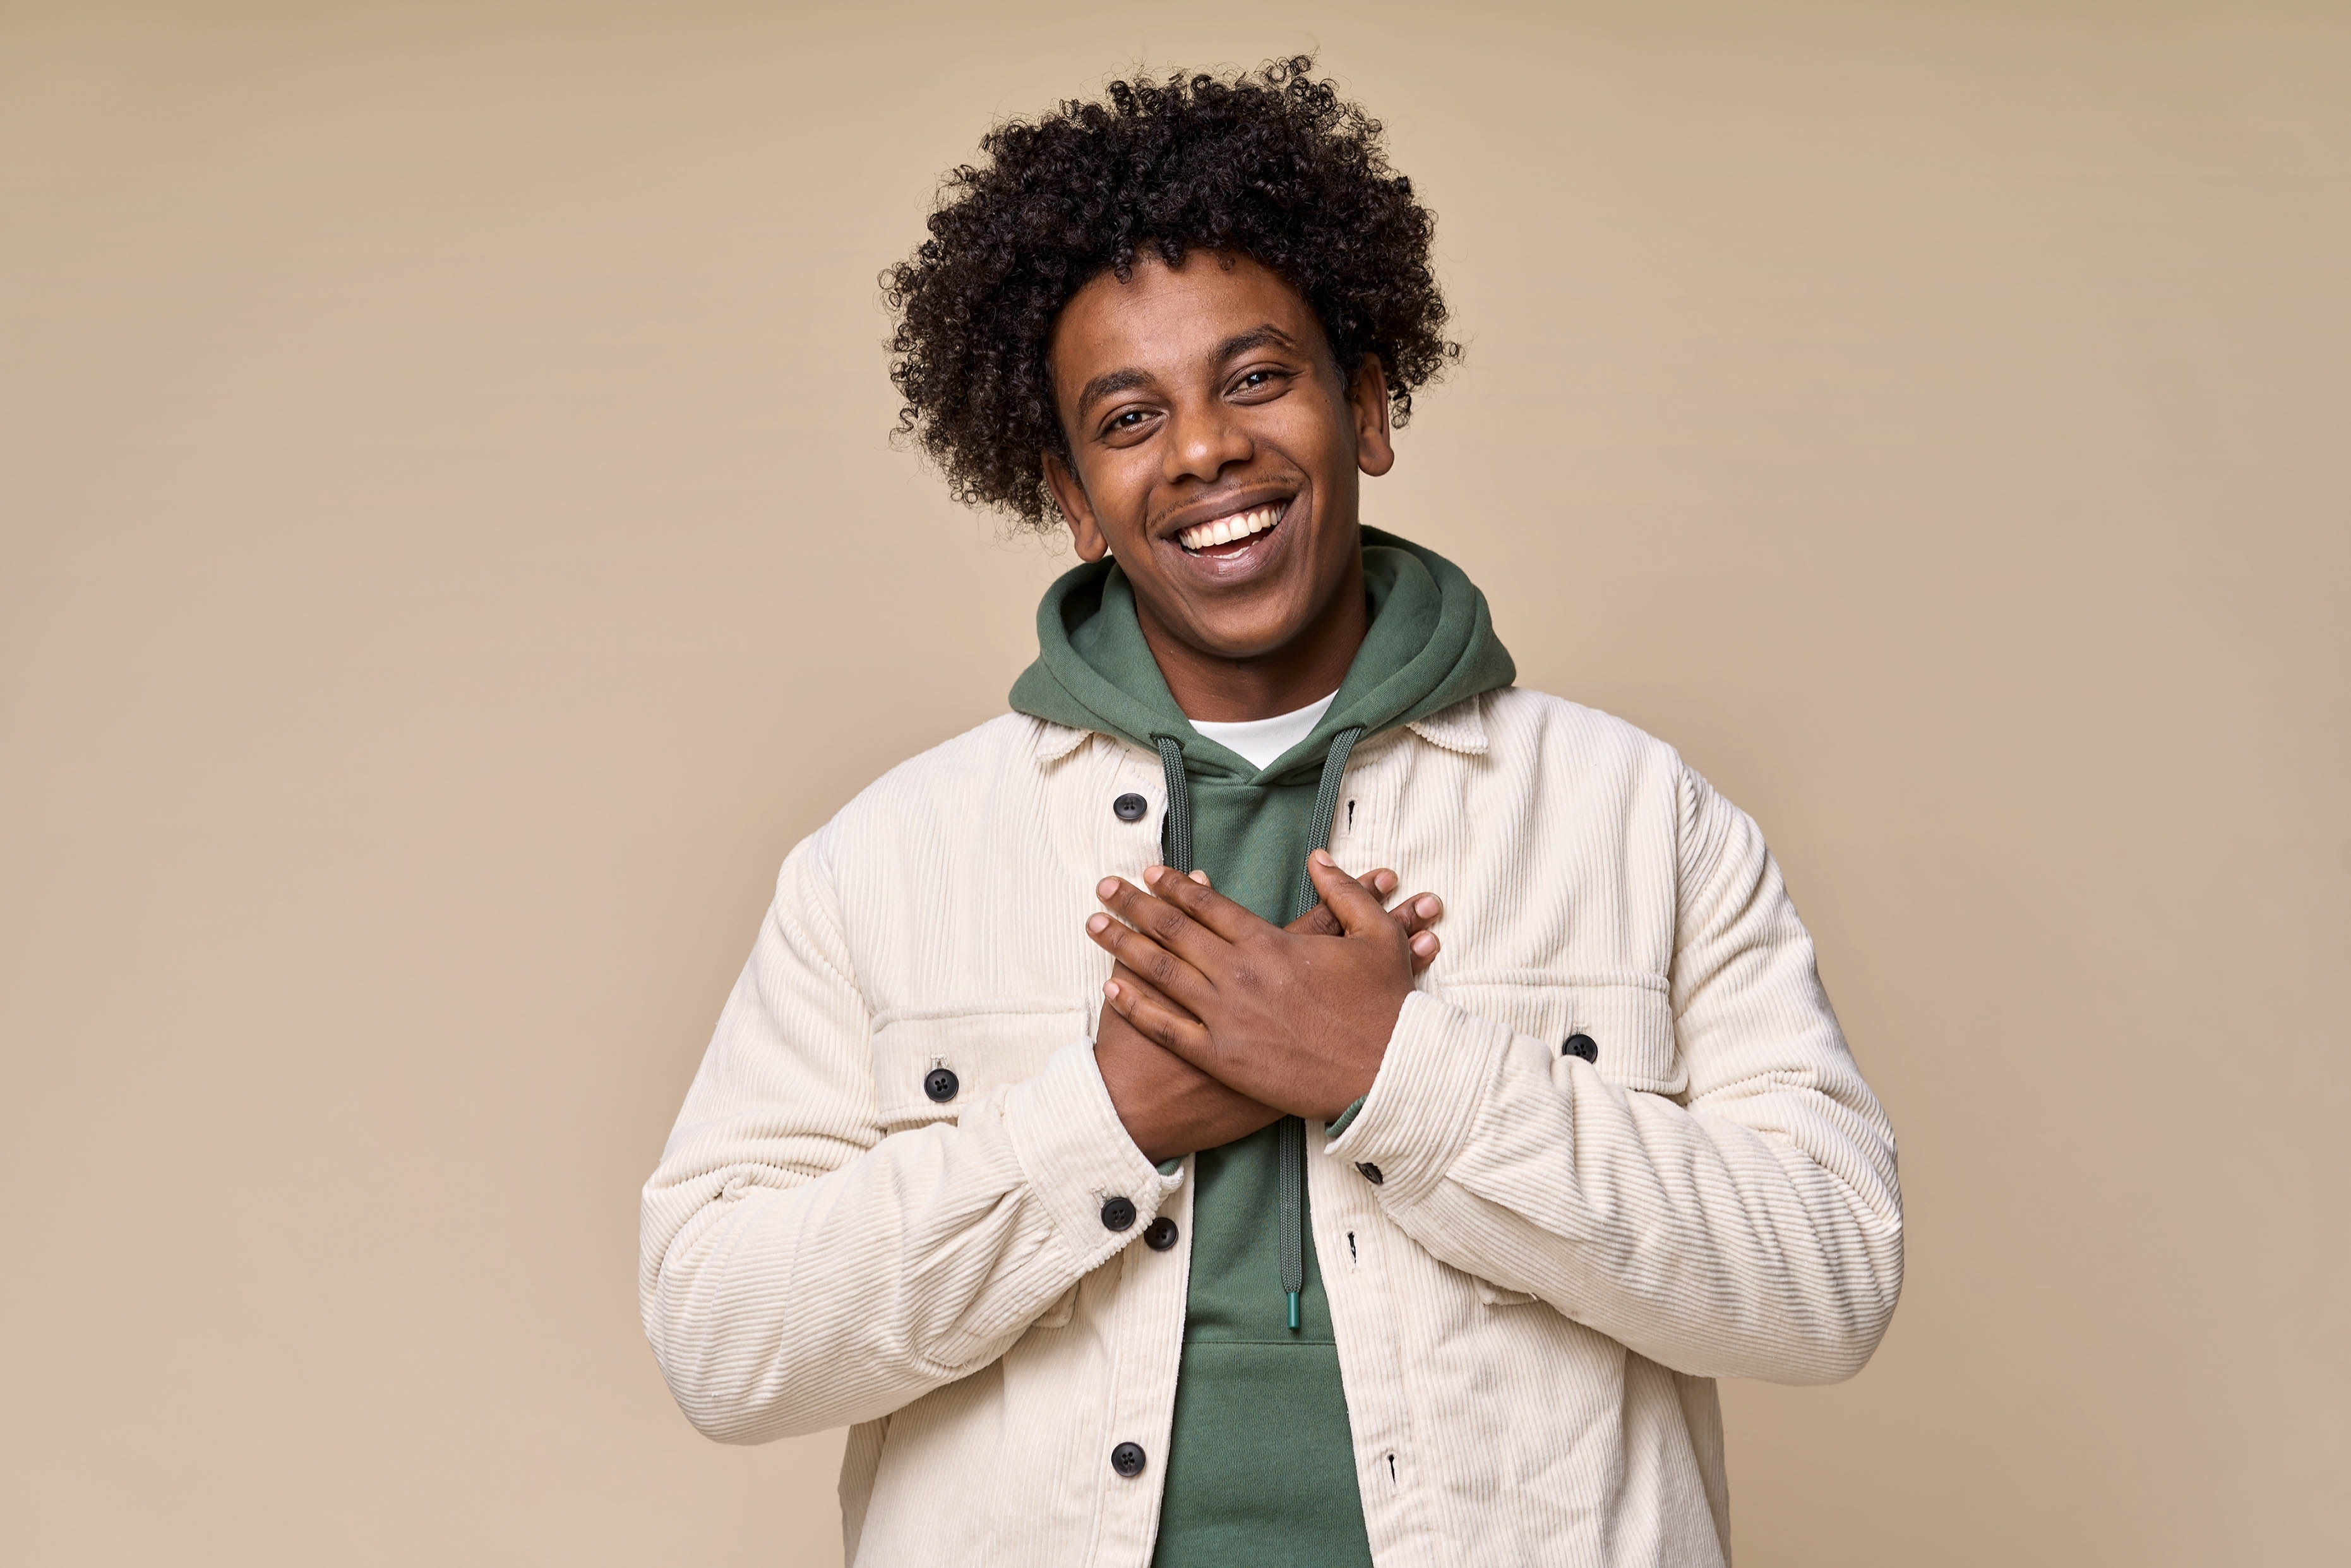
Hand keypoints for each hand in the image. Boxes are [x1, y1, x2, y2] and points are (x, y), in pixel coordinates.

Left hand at [1088, 851, 1423, 1121]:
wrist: (1386, 1075)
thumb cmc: (1385, 1009)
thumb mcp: (1378, 936)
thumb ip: (1345, 890)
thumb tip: (1318, 857)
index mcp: (1270, 942)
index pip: (1207, 903)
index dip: (1174, 884)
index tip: (1148, 872)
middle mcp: (1239, 974)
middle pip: (1173, 930)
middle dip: (1133, 904)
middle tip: (1104, 888)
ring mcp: (1226, 1017)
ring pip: (1160, 972)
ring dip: (1122, 945)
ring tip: (1094, 925)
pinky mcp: (1222, 1059)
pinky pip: (1166, 1028)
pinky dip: (1135, 1006)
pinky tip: (1110, 989)